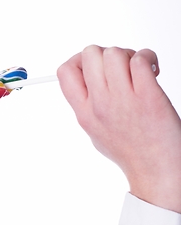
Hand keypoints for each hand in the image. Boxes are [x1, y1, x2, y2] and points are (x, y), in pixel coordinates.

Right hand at [57, 45, 180, 212]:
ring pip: (114, 53)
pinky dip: (147, 58)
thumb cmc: (130, 152)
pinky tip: (152, 70)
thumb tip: (84, 78)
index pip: (65, 72)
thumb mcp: (94, 130)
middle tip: (118, 67)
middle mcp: (100, 104)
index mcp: (84, 112)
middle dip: (105, 53)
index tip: (93, 65)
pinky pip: (140, 60)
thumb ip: (86, 105)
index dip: (78, 60)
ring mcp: (123, 99)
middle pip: (90, 54)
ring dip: (128, 55)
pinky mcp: (148, 96)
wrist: (158, 171)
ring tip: (137, 69)